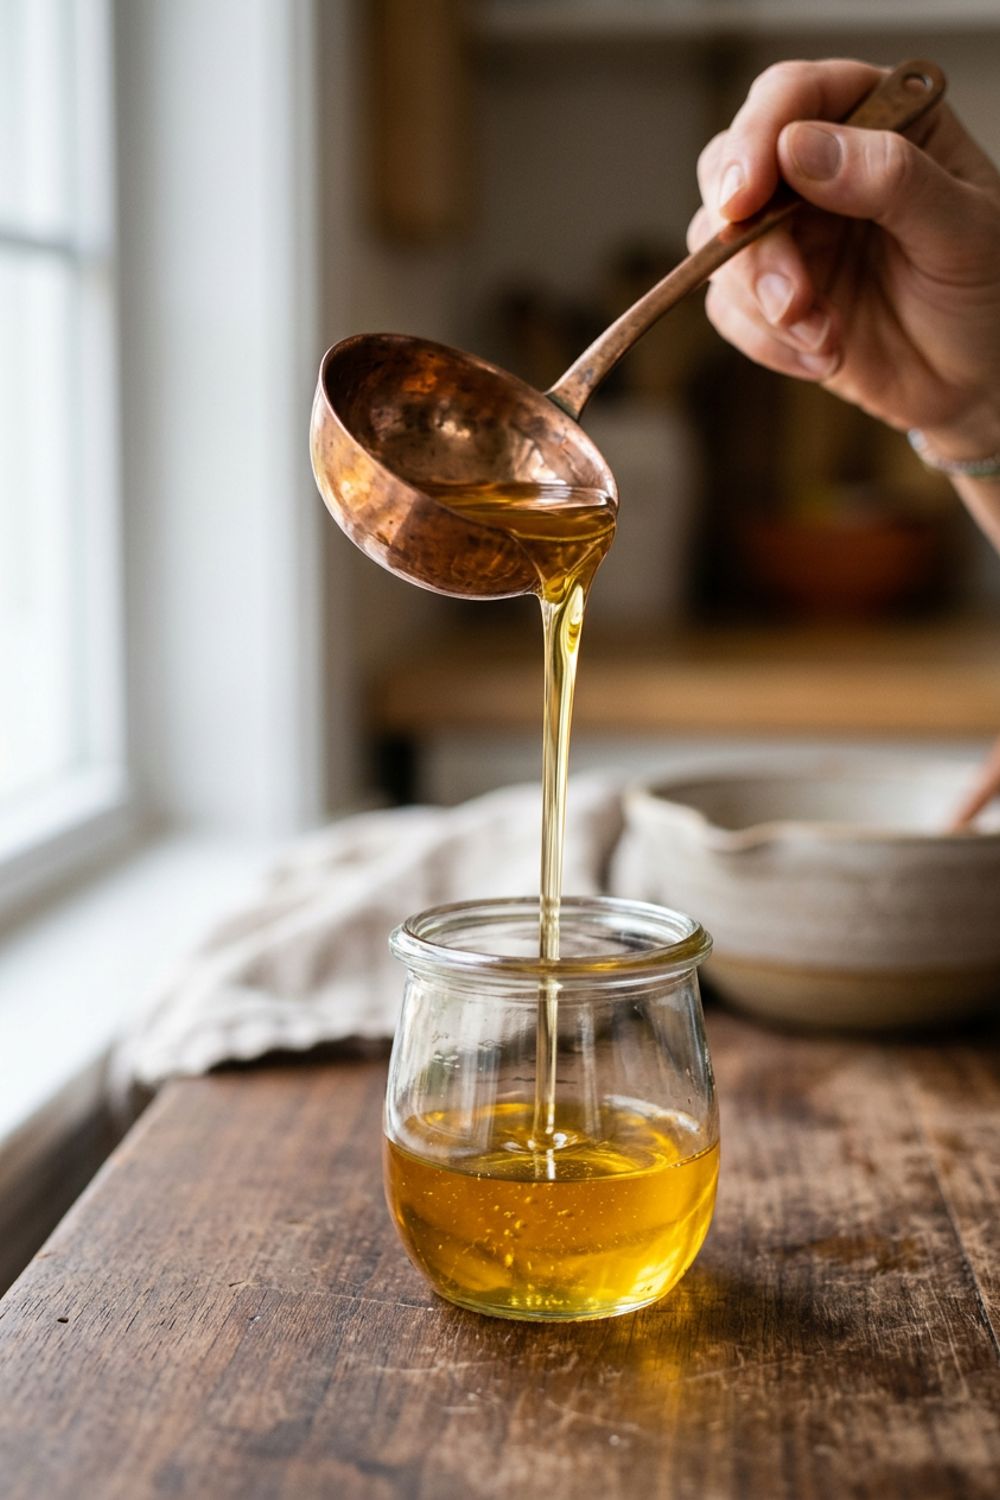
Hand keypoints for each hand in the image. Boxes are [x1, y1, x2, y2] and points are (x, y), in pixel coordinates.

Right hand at [687, 59, 999, 465]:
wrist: (975, 377)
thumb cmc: (987, 290)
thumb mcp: (962, 229)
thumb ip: (892, 179)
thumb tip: (799, 149)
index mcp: (876, 122)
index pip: (793, 96)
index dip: (756, 136)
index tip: (744, 198)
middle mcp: (820, 169)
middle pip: (729, 165)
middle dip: (745, 237)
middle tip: (786, 298)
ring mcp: (790, 232)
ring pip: (717, 242)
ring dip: (762, 301)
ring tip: (825, 339)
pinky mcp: (769, 294)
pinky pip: (727, 307)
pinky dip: (766, 341)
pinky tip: (823, 357)